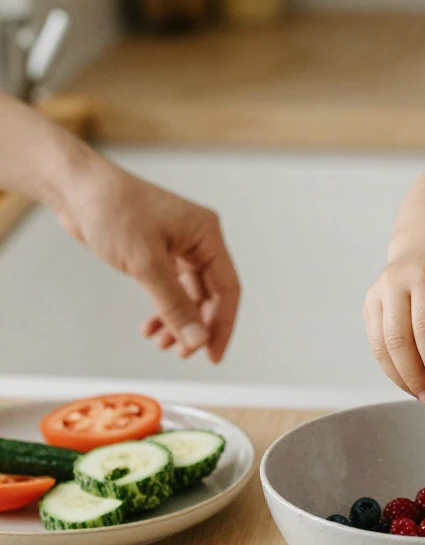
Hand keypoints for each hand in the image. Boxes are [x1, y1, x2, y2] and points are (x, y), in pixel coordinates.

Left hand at [55, 156, 239, 361]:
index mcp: (206, 234)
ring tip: (162, 342)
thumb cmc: (112, 209)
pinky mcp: (158, 253)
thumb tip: (197, 339)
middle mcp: (197, 240)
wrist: (76, 189)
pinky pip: (170, 289)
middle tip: (182, 352)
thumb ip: (173, 305)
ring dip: (177, 322)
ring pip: (189, 295)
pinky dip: (162, 310)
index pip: (228, 288)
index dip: (223, 325)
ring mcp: (178, 247)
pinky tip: (150, 326)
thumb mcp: (146, 263)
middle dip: (197, 327)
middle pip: (210, 295)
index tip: (213, 355)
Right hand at [364, 243, 424, 401]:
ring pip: (382, 346)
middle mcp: (394, 285)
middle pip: (398, 339)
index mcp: (424, 277)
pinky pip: (376, 345)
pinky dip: (391, 368)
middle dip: (414, 374)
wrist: (423, 246)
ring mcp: (376, 296)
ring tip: (421, 393)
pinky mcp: (368, 308)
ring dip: (401, 376)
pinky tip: (409, 380)